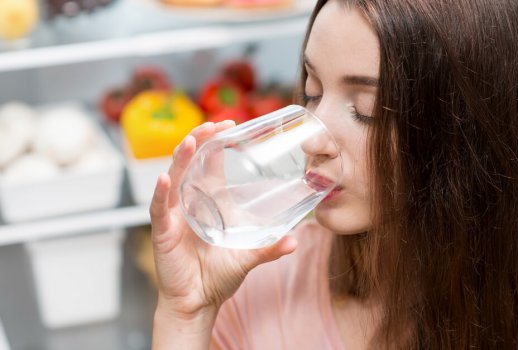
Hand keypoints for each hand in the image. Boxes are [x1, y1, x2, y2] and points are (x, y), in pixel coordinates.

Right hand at [150, 120, 297, 318]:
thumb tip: (296, 239)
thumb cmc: (219, 275)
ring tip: (191, 140)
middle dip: (199, 140)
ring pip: (173, 178)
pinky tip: (165, 179)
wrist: (198, 301)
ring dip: (181, 158)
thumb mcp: (249, 256)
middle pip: (190, 162)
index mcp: (208, 201)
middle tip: (214, 124)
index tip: (229, 124)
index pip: (209, 163)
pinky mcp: (163, 231)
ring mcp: (173, 215)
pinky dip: (161, 193)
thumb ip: (270, 247)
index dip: (216, 142)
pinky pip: (159, 208)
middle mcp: (189, 202)